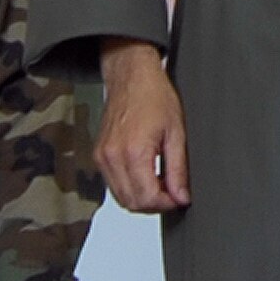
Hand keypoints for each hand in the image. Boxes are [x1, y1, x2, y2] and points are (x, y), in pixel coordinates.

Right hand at [95, 38, 189, 211]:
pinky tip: (146, 174)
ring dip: (142, 197)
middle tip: (172, 192)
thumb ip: (178, 169)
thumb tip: (181, 196)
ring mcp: (102, 157)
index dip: (166, 203)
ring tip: (161, 181)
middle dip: (155, 204)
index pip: (147, 198)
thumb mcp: (176, 132)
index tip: (179, 198)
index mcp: (133, 151)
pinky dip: (130, 187)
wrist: (131, 76)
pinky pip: (113, 184)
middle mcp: (112, 157)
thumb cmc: (153, 95)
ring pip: (121, 197)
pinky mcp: (99, 155)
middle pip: (131, 203)